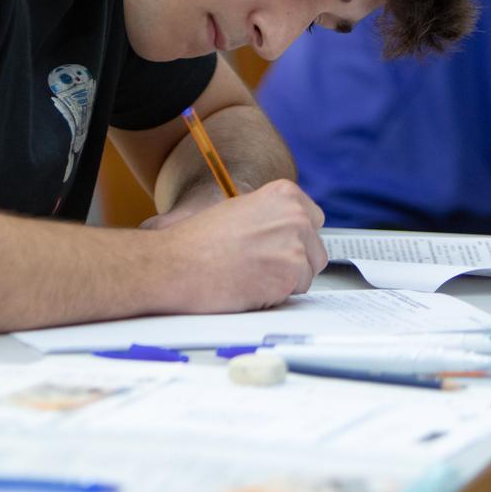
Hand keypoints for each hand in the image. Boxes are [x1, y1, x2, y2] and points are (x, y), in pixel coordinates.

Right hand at [155, 178, 326, 311]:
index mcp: (284, 194)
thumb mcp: (239, 211)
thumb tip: (289, 235)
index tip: (276, 246)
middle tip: (259, 266)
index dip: (294, 239)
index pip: (312, 221)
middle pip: (314, 250)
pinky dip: (273, 297)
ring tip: (249, 275)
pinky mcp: (290, 276)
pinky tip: (248, 287)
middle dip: (293, 263)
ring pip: (306, 274)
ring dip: (283, 281)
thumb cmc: (197, 241)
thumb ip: (270, 218)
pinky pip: (293, 294)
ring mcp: (295, 246)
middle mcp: (296, 216)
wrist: (175, 264)